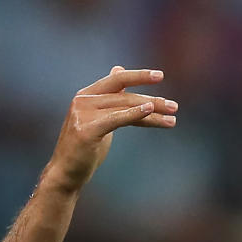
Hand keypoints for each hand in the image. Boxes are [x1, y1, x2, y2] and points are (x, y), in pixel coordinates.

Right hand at [44, 66, 177, 192]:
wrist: (66, 172)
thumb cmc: (86, 146)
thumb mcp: (100, 116)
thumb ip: (110, 97)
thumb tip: (118, 69)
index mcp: (87, 94)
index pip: (117, 80)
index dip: (139, 76)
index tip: (160, 75)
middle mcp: (83, 100)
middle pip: (125, 96)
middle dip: (152, 101)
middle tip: (175, 107)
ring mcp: (83, 114)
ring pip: (124, 108)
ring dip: (152, 112)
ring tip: (173, 117)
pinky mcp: (87, 130)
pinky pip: (116, 119)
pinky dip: (134, 114)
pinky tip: (149, 111)